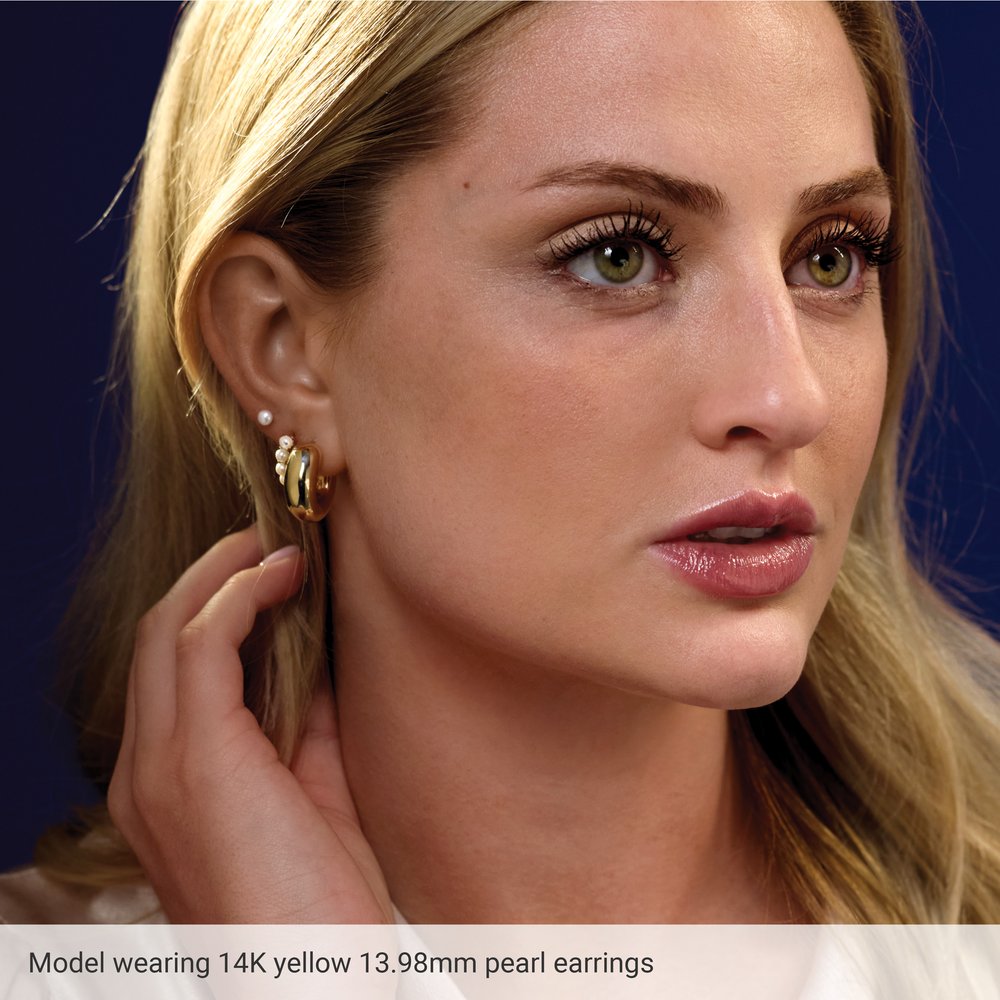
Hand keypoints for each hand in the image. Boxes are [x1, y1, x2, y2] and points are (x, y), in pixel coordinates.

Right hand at [108, 526, 392, 922]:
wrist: (314, 991)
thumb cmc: (322, 905)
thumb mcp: (313, 796)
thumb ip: (304, 728)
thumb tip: (320, 657)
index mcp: (168, 784)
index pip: (174, 666)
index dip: (220, 603)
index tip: (275, 568)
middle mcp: (146, 771)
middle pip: (160, 634)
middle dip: (215, 573)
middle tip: (275, 539)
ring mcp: (160, 767)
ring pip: (170, 627)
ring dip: (226, 571)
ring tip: (282, 544)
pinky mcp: (194, 762)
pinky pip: (200, 644)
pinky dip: (239, 595)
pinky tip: (285, 574)